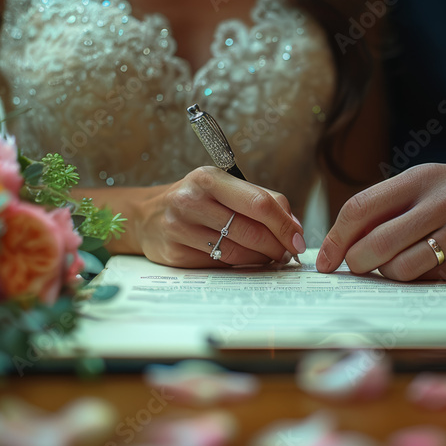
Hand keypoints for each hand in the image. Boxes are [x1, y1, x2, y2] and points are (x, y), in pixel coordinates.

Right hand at [135, 166, 305, 266]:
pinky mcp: (175, 254)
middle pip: (250, 231)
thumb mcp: (224, 187)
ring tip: (272, 257)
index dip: (284, 224)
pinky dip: (241, 266)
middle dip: (277, 246)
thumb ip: (261, 199)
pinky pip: (220, 265)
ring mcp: (180, 229)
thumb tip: (295, 226)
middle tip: (288, 252)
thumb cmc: (196, 200)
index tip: (299, 238)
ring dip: (262, 258)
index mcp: (208, 179)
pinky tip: (248, 261)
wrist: (146, 216)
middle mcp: (191, 202)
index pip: (259, 203)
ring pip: (237, 252)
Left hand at [316, 163, 445, 280]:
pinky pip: (429, 278)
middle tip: (357, 273)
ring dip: (391, 277)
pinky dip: (420, 282)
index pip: (360, 207)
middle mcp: (439, 197)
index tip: (326, 262)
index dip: (337, 239)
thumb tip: (349, 245)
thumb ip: (397, 210)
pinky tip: (432, 272)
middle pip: (373, 242)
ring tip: (404, 268)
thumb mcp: (438, 187)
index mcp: (421, 177)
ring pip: (398, 267)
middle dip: (357, 265)